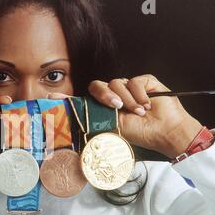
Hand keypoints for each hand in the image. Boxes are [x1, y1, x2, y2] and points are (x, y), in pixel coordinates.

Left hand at [50, 74, 202, 157]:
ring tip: (138, 112)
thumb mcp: (113, 128)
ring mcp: (128, 88)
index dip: (67, 98)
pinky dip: (140, 94)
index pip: (83, 99)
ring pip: (116, 83)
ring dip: (127, 99)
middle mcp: (114, 96)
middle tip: (116, 107)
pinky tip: (147, 105)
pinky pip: (134, 81)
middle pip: (97, 86)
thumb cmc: (141, 133)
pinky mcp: (143, 81)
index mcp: (104, 108)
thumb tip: (73, 124)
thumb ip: (95, 122)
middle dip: (105, 95)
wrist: (164, 131)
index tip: (50, 97)